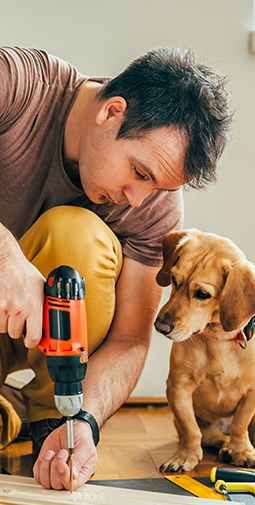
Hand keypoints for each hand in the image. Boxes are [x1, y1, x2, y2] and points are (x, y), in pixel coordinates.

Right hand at [0, 224, 44, 346]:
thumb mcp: (42, 288)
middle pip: (16, 334)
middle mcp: (19, 307)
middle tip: (21, 318)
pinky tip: (5, 307)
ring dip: (8, 323)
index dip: (33, 342)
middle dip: (19, 328)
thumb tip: (51, 321)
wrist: (7, 261)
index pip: (34, 336)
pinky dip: (0, 318)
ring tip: (13, 309)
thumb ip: (45, 306)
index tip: (32, 341)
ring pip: (5, 329)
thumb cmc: (24, 273)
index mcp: (34, 305)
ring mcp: (5, 307)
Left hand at [33, 420, 97, 489]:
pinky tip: (49, 454)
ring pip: (45, 482)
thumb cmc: (81, 438)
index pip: (71, 486)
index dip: (64, 478)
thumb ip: (78, 461)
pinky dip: (40, 464)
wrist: (71, 428)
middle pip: (57, 485)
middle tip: (63, 452)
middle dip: (56, 467)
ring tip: (54, 453)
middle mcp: (67, 476)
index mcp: (81, 474)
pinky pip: (38, 475)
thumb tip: (73, 476)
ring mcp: (55, 473)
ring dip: (47, 466)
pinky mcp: (46, 468)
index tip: (62, 464)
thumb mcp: (84, 447)